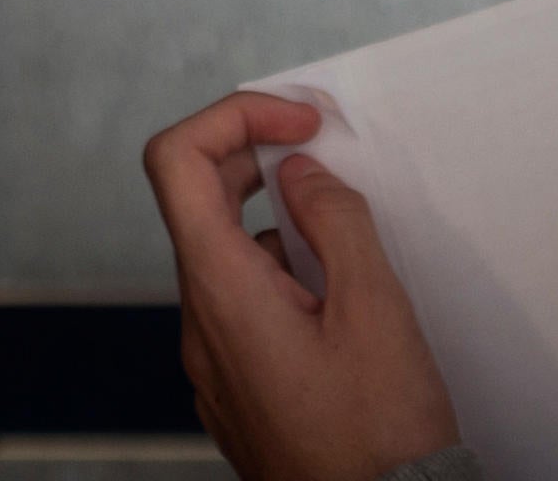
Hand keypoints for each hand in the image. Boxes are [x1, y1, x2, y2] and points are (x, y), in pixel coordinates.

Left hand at [147, 92, 461, 480]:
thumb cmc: (380, 441)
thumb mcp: (375, 310)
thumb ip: (334, 221)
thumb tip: (298, 173)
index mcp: (222, 295)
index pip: (176, 162)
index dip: (234, 117)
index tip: (299, 122)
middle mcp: (201, 328)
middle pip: (199, 203)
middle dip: (260, 161)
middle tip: (327, 157)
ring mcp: (213, 365)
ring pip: (226, 257)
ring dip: (277, 225)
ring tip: (347, 245)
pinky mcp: (238, 391)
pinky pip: (242, 307)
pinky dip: (280, 276)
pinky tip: (337, 302)